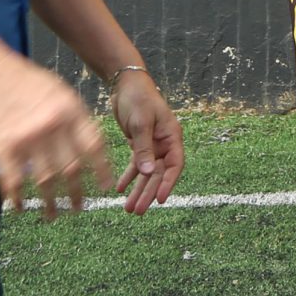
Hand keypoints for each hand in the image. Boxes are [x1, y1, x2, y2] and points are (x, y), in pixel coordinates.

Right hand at [0, 49, 111, 218]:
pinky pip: (13, 182)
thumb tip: (82, 138)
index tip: (106, 187)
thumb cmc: (18, 78)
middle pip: (72, 169)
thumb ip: (69, 114)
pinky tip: (18, 207)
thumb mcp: (55, 88)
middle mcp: (53, 126)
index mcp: (70, 109)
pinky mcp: (2, 149)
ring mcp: (28, 139)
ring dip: (50, 202)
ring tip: (52, 215)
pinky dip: (17, 198)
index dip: (102, 169)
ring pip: (45, 180)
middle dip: (77, 193)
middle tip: (79, 208)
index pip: (94, 146)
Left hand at [109, 70, 184, 213]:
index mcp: (172, 136)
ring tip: (128, 208)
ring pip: (146, 172)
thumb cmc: (138, 98)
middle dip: (148, 193)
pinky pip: (136, 164)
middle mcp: (164, 143)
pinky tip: (120, 189)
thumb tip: (148, 172)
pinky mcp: (139, 143)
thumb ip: (144, 148)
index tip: (161, 200)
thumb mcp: (141, 122)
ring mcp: (152, 144)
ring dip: (138, 189)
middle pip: (158, 173)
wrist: (126, 84)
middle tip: (137, 211)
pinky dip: (129, 176)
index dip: (169, 183)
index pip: (175, 164)